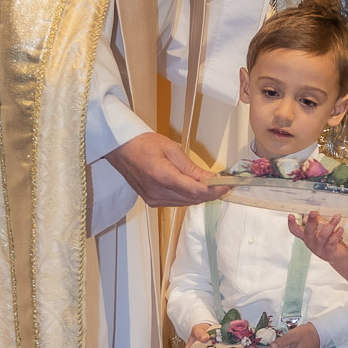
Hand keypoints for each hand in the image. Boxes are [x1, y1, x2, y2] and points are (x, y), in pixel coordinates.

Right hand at [105, 134, 228, 207]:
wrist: (121, 149)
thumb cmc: (142, 144)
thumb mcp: (172, 149)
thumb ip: (192, 168)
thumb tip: (210, 178)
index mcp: (163, 177)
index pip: (196, 191)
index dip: (215, 190)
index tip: (227, 185)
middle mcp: (158, 193)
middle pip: (193, 199)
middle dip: (211, 193)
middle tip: (224, 184)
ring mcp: (154, 199)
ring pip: (186, 203)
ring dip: (200, 195)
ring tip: (213, 185)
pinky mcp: (152, 201)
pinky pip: (176, 202)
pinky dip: (188, 196)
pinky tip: (194, 187)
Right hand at [288, 209, 345, 264]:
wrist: (338, 256)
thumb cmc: (328, 240)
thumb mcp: (321, 230)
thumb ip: (318, 222)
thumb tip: (313, 213)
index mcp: (306, 236)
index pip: (295, 231)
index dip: (292, 224)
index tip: (291, 216)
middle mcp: (310, 242)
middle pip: (308, 231)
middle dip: (311, 221)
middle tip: (313, 212)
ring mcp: (318, 249)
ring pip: (323, 235)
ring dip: (330, 225)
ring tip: (337, 217)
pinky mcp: (328, 252)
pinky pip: (332, 242)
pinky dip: (336, 234)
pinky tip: (340, 228)